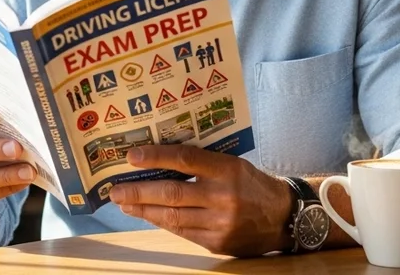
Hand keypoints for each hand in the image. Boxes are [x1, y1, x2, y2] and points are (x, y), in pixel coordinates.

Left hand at [108, 144, 292, 255]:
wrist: (283, 217)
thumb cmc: (251, 184)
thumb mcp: (232, 164)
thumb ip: (201, 163)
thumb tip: (158, 160)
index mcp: (228, 169)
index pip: (185, 160)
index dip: (156, 157)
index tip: (131, 156)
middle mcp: (223, 196)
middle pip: (172, 192)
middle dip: (138, 191)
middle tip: (115, 190)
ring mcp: (220, 223)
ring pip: (172, 216)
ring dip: (143, 209)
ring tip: (124, 204)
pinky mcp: (218, 243)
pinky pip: (182, 232)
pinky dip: (161, 222)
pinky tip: (147, 215)